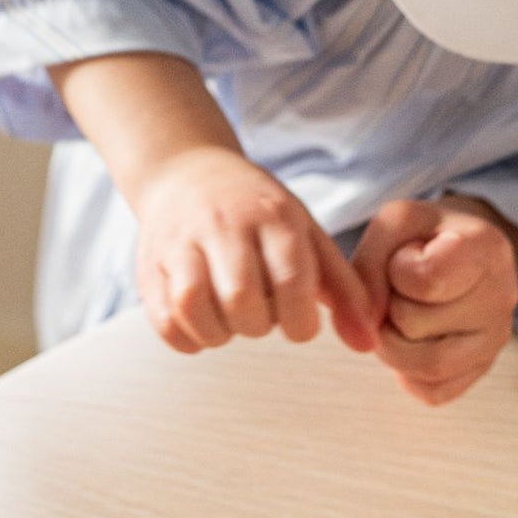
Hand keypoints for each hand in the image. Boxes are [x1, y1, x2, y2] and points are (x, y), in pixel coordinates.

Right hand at [132, 147, 376, 355]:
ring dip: (220, 333)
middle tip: (262, 315)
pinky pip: (163, 320)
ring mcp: (180, 242)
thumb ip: (346, 292)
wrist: (188, 173)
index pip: (290, 280)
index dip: (300, 321)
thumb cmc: (262, 216)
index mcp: (273, 216)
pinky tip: (205, 326)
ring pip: (194, 306)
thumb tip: (368, 344)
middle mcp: (223, 224)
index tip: (299, 324)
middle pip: (241, 299)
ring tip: (232, 320)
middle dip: (259, 325)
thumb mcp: (309, 237)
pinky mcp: (149, 265)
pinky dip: (187, 337)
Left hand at [352, 197, 517, 405]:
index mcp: (485, 247)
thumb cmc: (426, 236)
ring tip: (400, 317)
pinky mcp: (483, 369)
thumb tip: (363, 328)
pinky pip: (433, 392)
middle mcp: (502, 296)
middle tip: (402, 289)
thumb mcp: (393, 224)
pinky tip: (414, 341)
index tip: (407, 258)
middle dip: (390, 308)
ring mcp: (496, 339)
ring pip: (426, 368)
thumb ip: (368, 266)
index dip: (396, 271)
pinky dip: (408, 374)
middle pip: (415, 325)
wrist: (461, 248)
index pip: (423, 281)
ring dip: (393, 345)